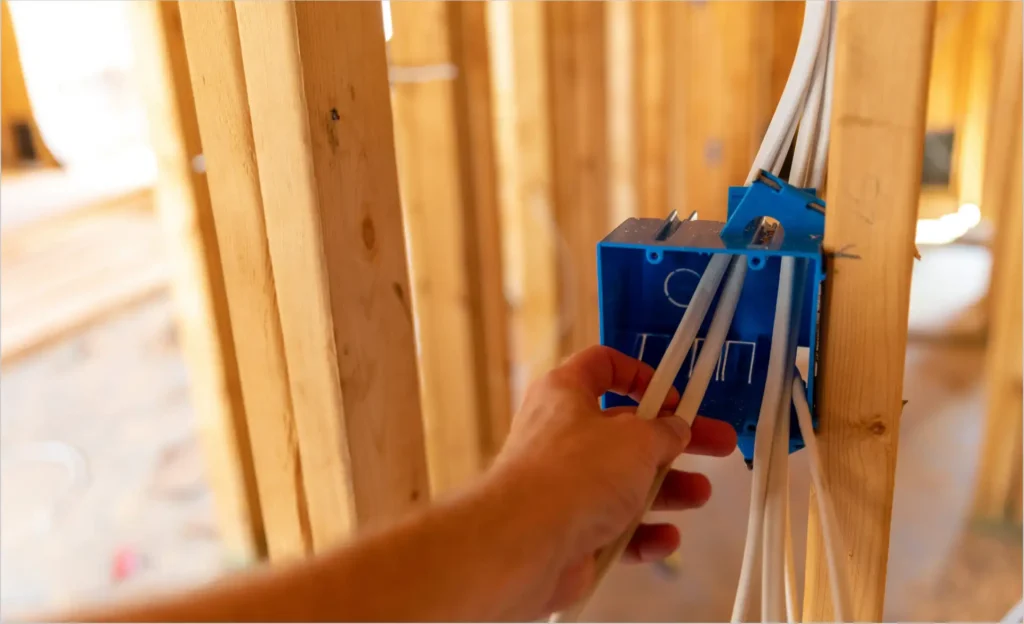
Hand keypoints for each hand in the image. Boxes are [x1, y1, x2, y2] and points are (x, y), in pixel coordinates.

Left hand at [490, 345, 737, 615]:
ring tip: (699, 494)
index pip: (601, 366)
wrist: (524, 542)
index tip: (673, 395)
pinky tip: (666, 538)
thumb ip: (664, 432)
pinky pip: (615, 529)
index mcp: (565, 394)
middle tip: (718, 443)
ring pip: (624, 483)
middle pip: (626, 430)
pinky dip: (643, 534)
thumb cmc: (574, 473)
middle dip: (675, 440)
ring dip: (667, 489)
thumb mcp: (636, 438)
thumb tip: (676, 430)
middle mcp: (561, 436)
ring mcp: (564, 486)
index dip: (641, 375)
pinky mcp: (570, 531)